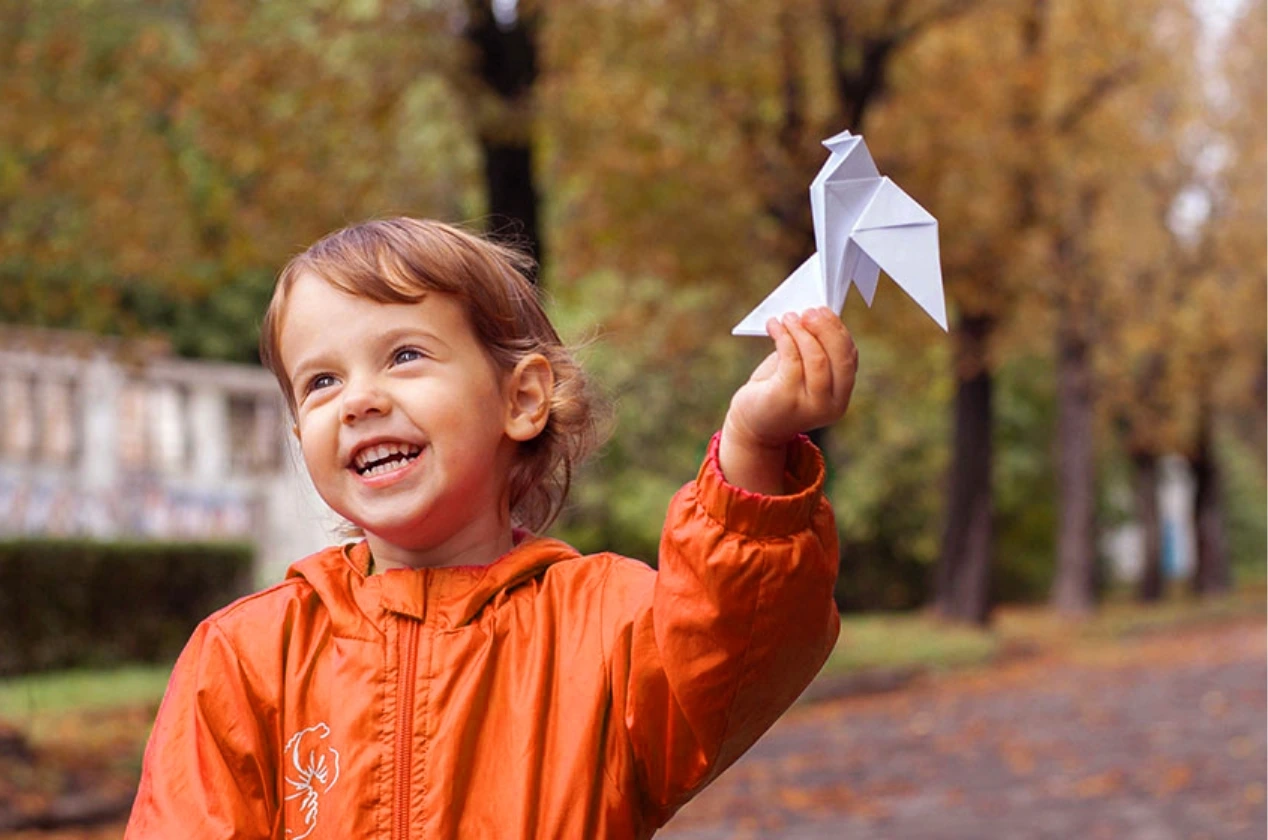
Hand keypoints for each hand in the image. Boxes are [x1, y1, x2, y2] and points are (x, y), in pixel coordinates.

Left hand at [719, 307, 857, 493]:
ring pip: (817, 358)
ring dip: (802, 331)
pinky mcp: (786, 399)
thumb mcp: (803, 372)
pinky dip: (784, 337)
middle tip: (808, 311)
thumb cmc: (778, 390)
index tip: (823, 310)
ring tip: (788, 317)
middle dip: (826, 328)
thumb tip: (816, 315)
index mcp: (840, 397)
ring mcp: (810, 405)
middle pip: (840, 358)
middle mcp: (831, 405)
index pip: (849, 358)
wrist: (752, 424)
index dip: (838, 330)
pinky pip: (791, 359)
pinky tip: (774, 326)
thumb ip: (815, 351)